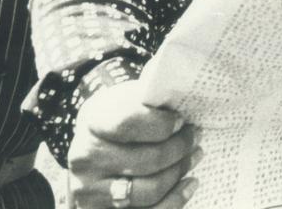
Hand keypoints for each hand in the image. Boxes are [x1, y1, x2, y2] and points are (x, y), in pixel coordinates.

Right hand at [67, 82, 196, 207]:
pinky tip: (189, 184)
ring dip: (178, 174)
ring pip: (146, 191)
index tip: (182, 120)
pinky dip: (174, 201)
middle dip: (179, 149)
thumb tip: (188, 84)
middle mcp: (84, 158)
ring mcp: (88, 190)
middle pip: (144, 161)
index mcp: (93, 122)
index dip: (161, 124)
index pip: (128, 123)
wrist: (92, 144)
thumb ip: (153, 94)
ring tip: (194, 157)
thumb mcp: (130, 97)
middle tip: (196, 138)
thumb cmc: (121, 116)